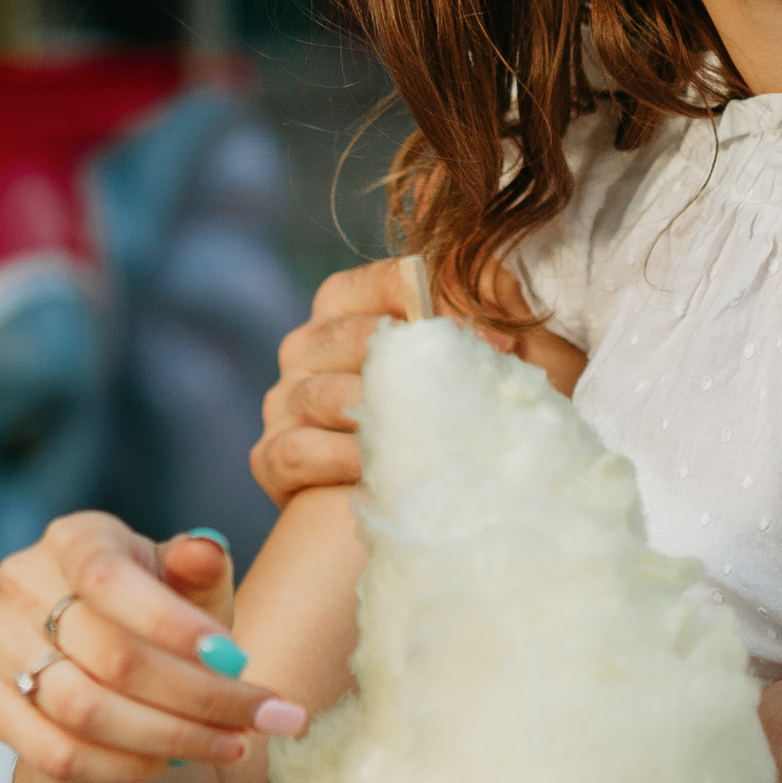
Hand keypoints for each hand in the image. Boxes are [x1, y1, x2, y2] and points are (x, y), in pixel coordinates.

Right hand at [0, 512, 306, 782]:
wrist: (104, 658)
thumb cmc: (157, 608)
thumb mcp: (187, 581)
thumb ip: (199, 566)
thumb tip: (204, 551)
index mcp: (74, 537)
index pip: (111, 578)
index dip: (172, 623)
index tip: (236, 658)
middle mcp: (23, 581)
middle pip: (110, 656)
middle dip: (197, 696)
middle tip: (258, 718)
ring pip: (85, 710)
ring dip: (168, 737)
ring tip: (229, 742)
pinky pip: (55, 750)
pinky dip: (120, 764)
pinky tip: (168, 762)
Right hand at [250, 257, 587, 506]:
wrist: (422, 499)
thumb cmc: (456, 410)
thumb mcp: (477, 357)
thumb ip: (486, 310)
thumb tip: (509, 282)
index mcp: (348, 304)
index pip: (381, 282)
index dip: (429, 301)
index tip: (477, 332)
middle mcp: (307, 345)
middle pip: (343, 336)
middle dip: (404, 359)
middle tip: (456, 381)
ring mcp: (284, 400)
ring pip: (317, 393)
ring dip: (369, 411)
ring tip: (416, 428)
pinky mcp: (271, 457)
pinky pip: (293, 451)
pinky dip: (334, 459)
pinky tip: (372, 469)